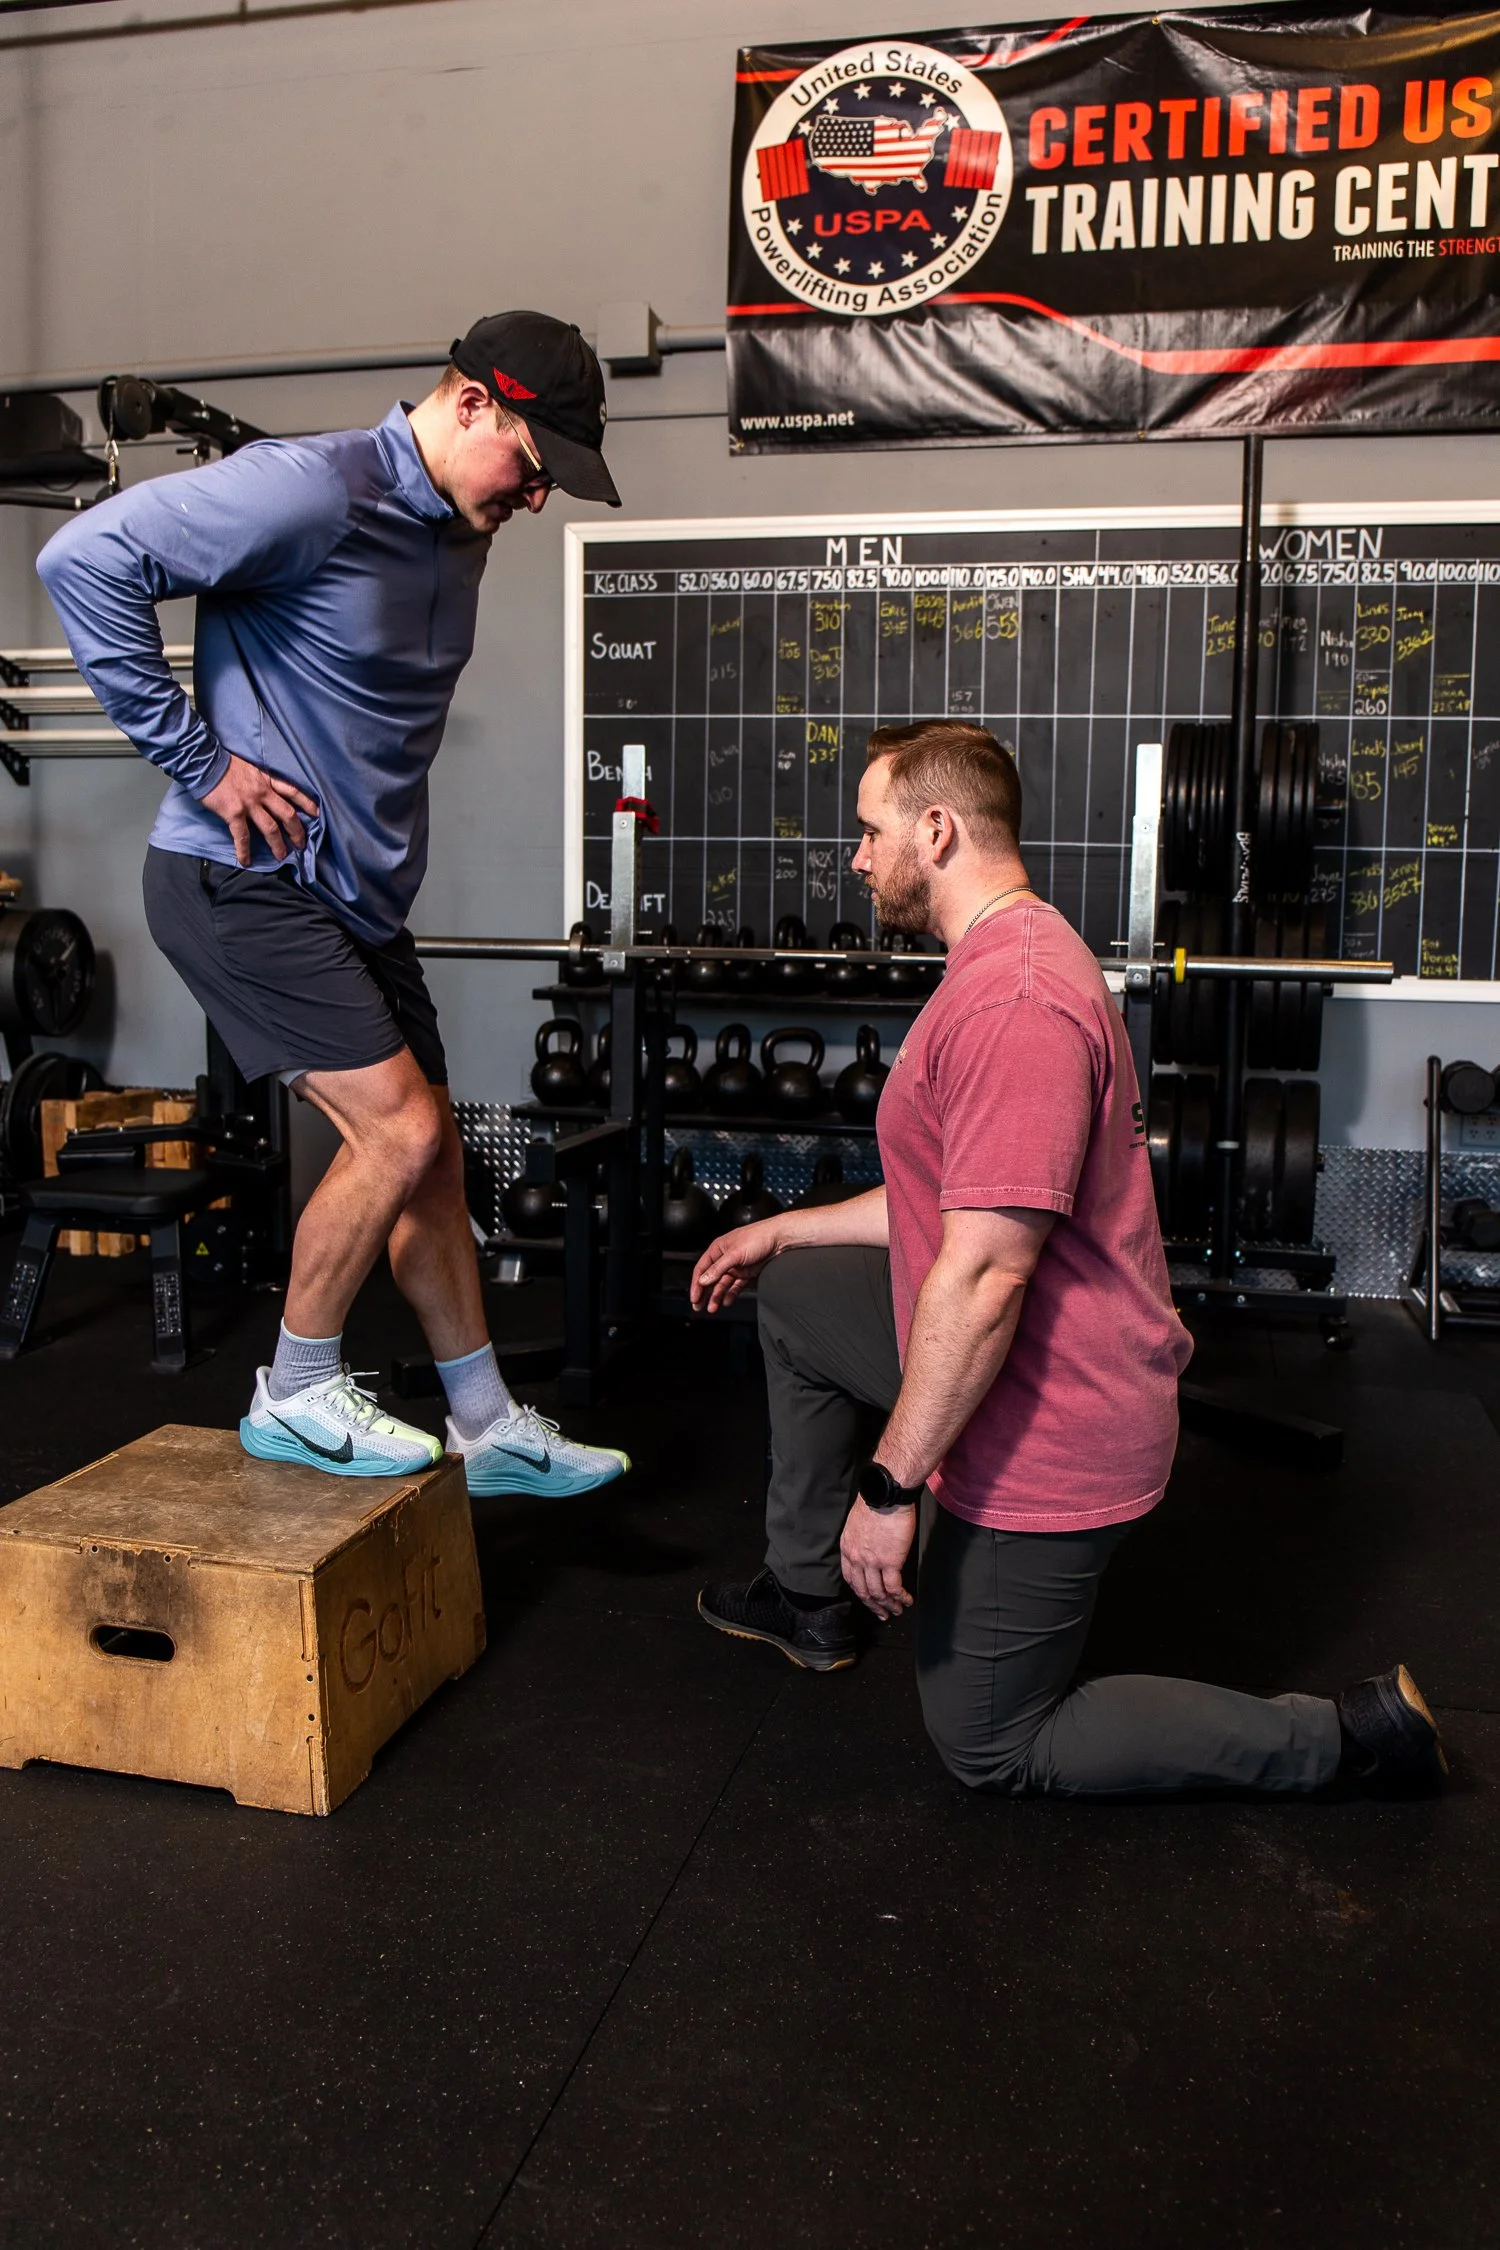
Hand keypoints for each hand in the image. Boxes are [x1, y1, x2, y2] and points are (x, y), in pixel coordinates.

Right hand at [202, 753, 319, 866]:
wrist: (204, 761)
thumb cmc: (224, 764)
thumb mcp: (250, 768)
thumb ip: (260, 780)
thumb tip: (265, 792)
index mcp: (266, 779)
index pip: (293, 791)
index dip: (306, 803)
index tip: (317, 813)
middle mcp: (262, 792)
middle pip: (287, 814)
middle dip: (297, 831)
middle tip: (301, 844)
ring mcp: (249, 803)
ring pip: (270, 828)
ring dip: (277, 844)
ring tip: (281, 856)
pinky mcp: (234, 813)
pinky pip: (242, 836)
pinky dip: (244, 850)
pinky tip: (246, 861)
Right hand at [690, 1220, 780, 1313]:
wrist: (779, 1239)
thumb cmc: (757, 1237)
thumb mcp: (734, 1253)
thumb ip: (718, 1268)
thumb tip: (703, 1280)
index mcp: (718, 1249)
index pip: (702, 1269)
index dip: (696, 1284)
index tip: (694, 1298)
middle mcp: (725, 1258)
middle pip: (710, 1279)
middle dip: (704, 1293)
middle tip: (699, 1307)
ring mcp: (736, 1266)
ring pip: (722, 1284)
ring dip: (717, 1296)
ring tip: (713, 1307)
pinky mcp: (746, 1272)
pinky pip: (735, 1286)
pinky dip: (731, 1294)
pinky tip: (727, 1301)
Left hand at [840, 1496, 915, 1619]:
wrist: (886, 1494)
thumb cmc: (876, 1502)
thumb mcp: (858, 1523)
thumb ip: (861, 1540)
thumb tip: (870, 1548)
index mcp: (848, 1548)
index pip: (851, 1578)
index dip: (860, 1592)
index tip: (869, 1599)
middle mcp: (857, 1558)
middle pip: (863, 1590)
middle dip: (874, 1605)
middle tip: (883, 1614)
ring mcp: (872, 1562)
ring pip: (878, 1593)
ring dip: (889, 1605)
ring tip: (898, 1610)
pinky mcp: (890, 1562)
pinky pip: (894, 1587)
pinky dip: (900, 1597)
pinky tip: (907, 1600)